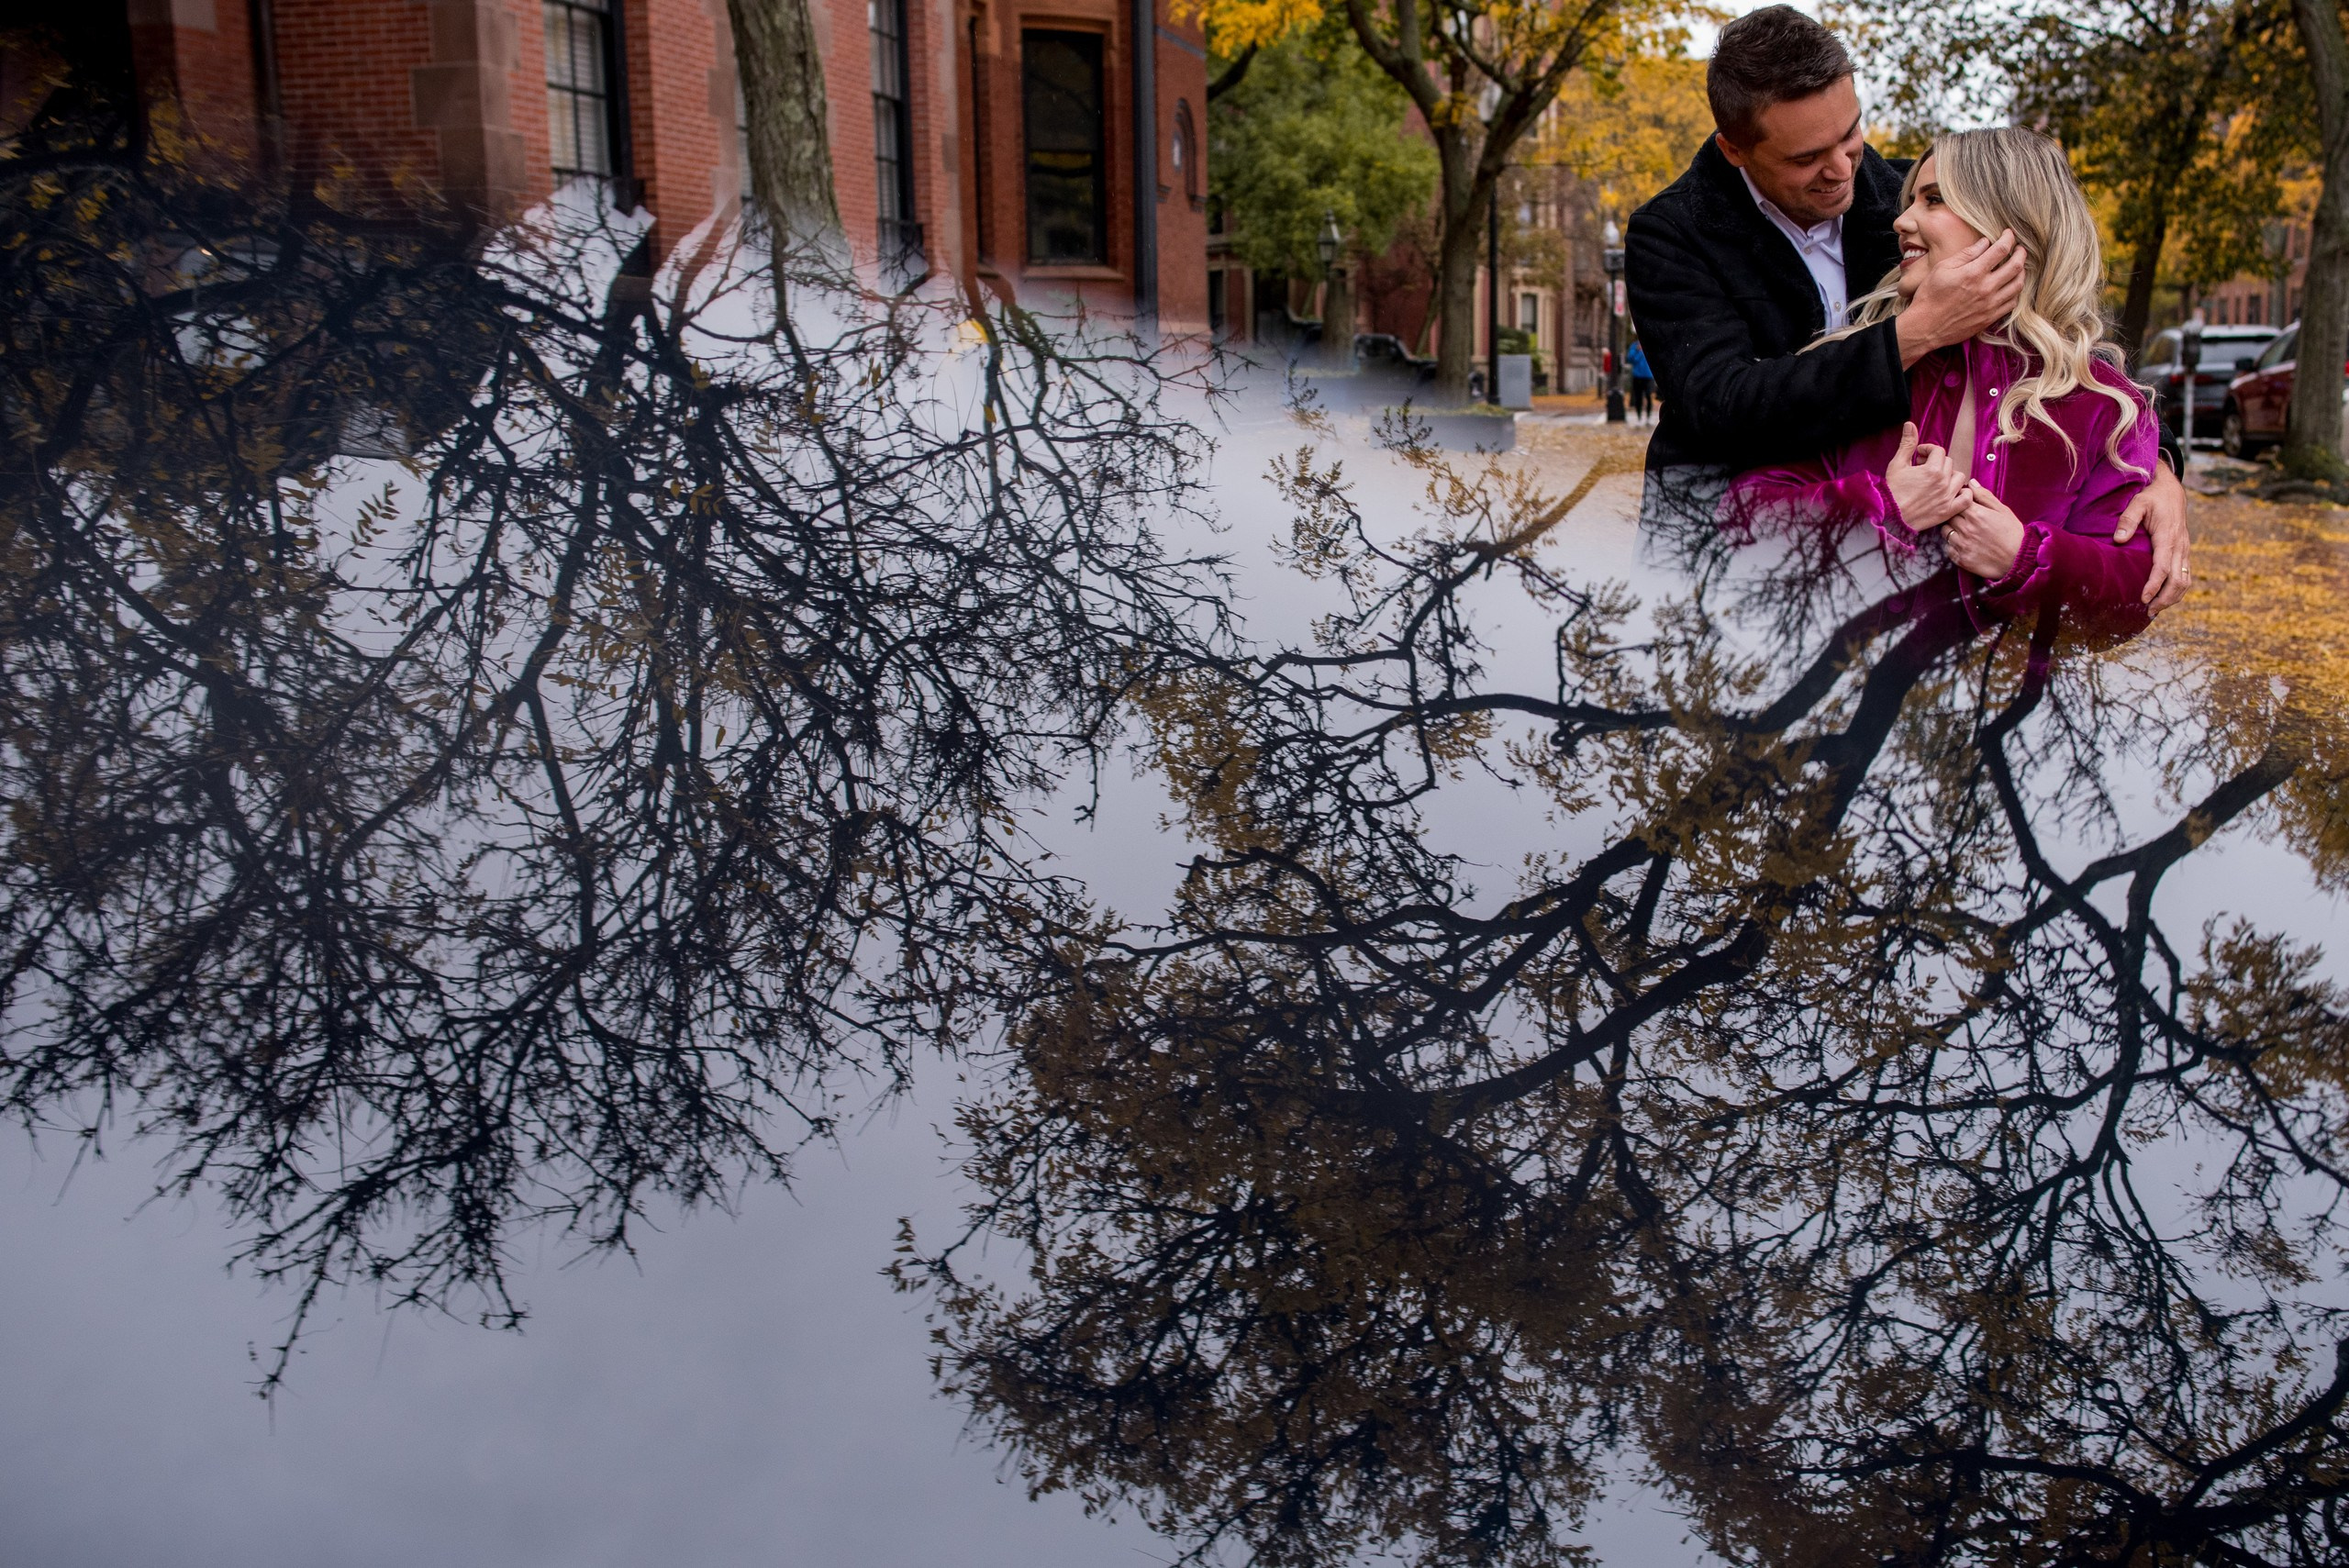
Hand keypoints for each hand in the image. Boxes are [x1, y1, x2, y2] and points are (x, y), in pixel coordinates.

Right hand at [1883, 421, 1968, 530]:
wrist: (1889, 517)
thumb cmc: (1891, 491)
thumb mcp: (1897, 464)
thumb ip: (1907, 444)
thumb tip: (1910, 424)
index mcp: (1932, 469)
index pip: (1938, 451)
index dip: (1927, 450)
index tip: (1918, 456)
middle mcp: (1943, 482)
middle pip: (1949, 463)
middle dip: (1937, 462)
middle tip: (1923, 469)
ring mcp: (1948, 497)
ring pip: (1960, 477)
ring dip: (1950, 476)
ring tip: (1938, 480)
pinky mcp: (1948, 510)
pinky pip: (1966, 498)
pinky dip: (1964, 493)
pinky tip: (1953, 492)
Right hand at [1897, 230, 2026, 367]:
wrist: (1924, 327)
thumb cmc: (1929, 296)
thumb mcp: (1942, 268)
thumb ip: (1965, 254)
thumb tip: (1984, 243)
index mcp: (1974, 272)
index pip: (2001, 249)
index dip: (2009, 238)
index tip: (2009, 234)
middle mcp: (1986, 288)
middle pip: (2016, 266)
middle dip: (2021, 253)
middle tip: (2019, 249)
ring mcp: (1990, 304)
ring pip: (2018, 285)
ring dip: (2021, 272)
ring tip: (2017, 267)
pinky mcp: (1989, 318)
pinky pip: (2012, 303)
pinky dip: (2015, 292)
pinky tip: (2009, 287)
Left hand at [1945, 480, 2027, 579]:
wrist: (2018, 560)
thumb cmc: (2013, 533)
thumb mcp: (2003, 511)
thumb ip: (1985, 496)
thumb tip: (1971, 483)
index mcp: (1977, 514)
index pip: (1956, 501)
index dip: (1959, 501)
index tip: (1964, 504)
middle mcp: (1966, 529)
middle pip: (1948, 516)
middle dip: (1953, 514)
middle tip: (1963, 518)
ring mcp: (1962, 545)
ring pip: (1945, 531)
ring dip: (1951, 529)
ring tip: (1964, 531)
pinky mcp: (1960, 559)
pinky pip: (1947, 548)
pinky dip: (1952, 545)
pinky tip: (1964, 544)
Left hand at [2111, 461, 2189, 611]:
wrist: (2172, 490)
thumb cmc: (2152, 496)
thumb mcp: (2138, 502)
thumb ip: (2128, 519)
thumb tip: (2119, 539)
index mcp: (2169, 537)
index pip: (2164, 567)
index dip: (2154, 585)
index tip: (2143, 599)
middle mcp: (2180, 546)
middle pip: (2178, 580)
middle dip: (2165, 598)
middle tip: (2148, 612)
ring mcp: (2185, 550)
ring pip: (2186, 580)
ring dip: (2173, 598)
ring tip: (2155, 610)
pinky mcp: (2184, 552)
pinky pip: (2185, 575)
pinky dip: (2178, 590)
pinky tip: (2164, 599)